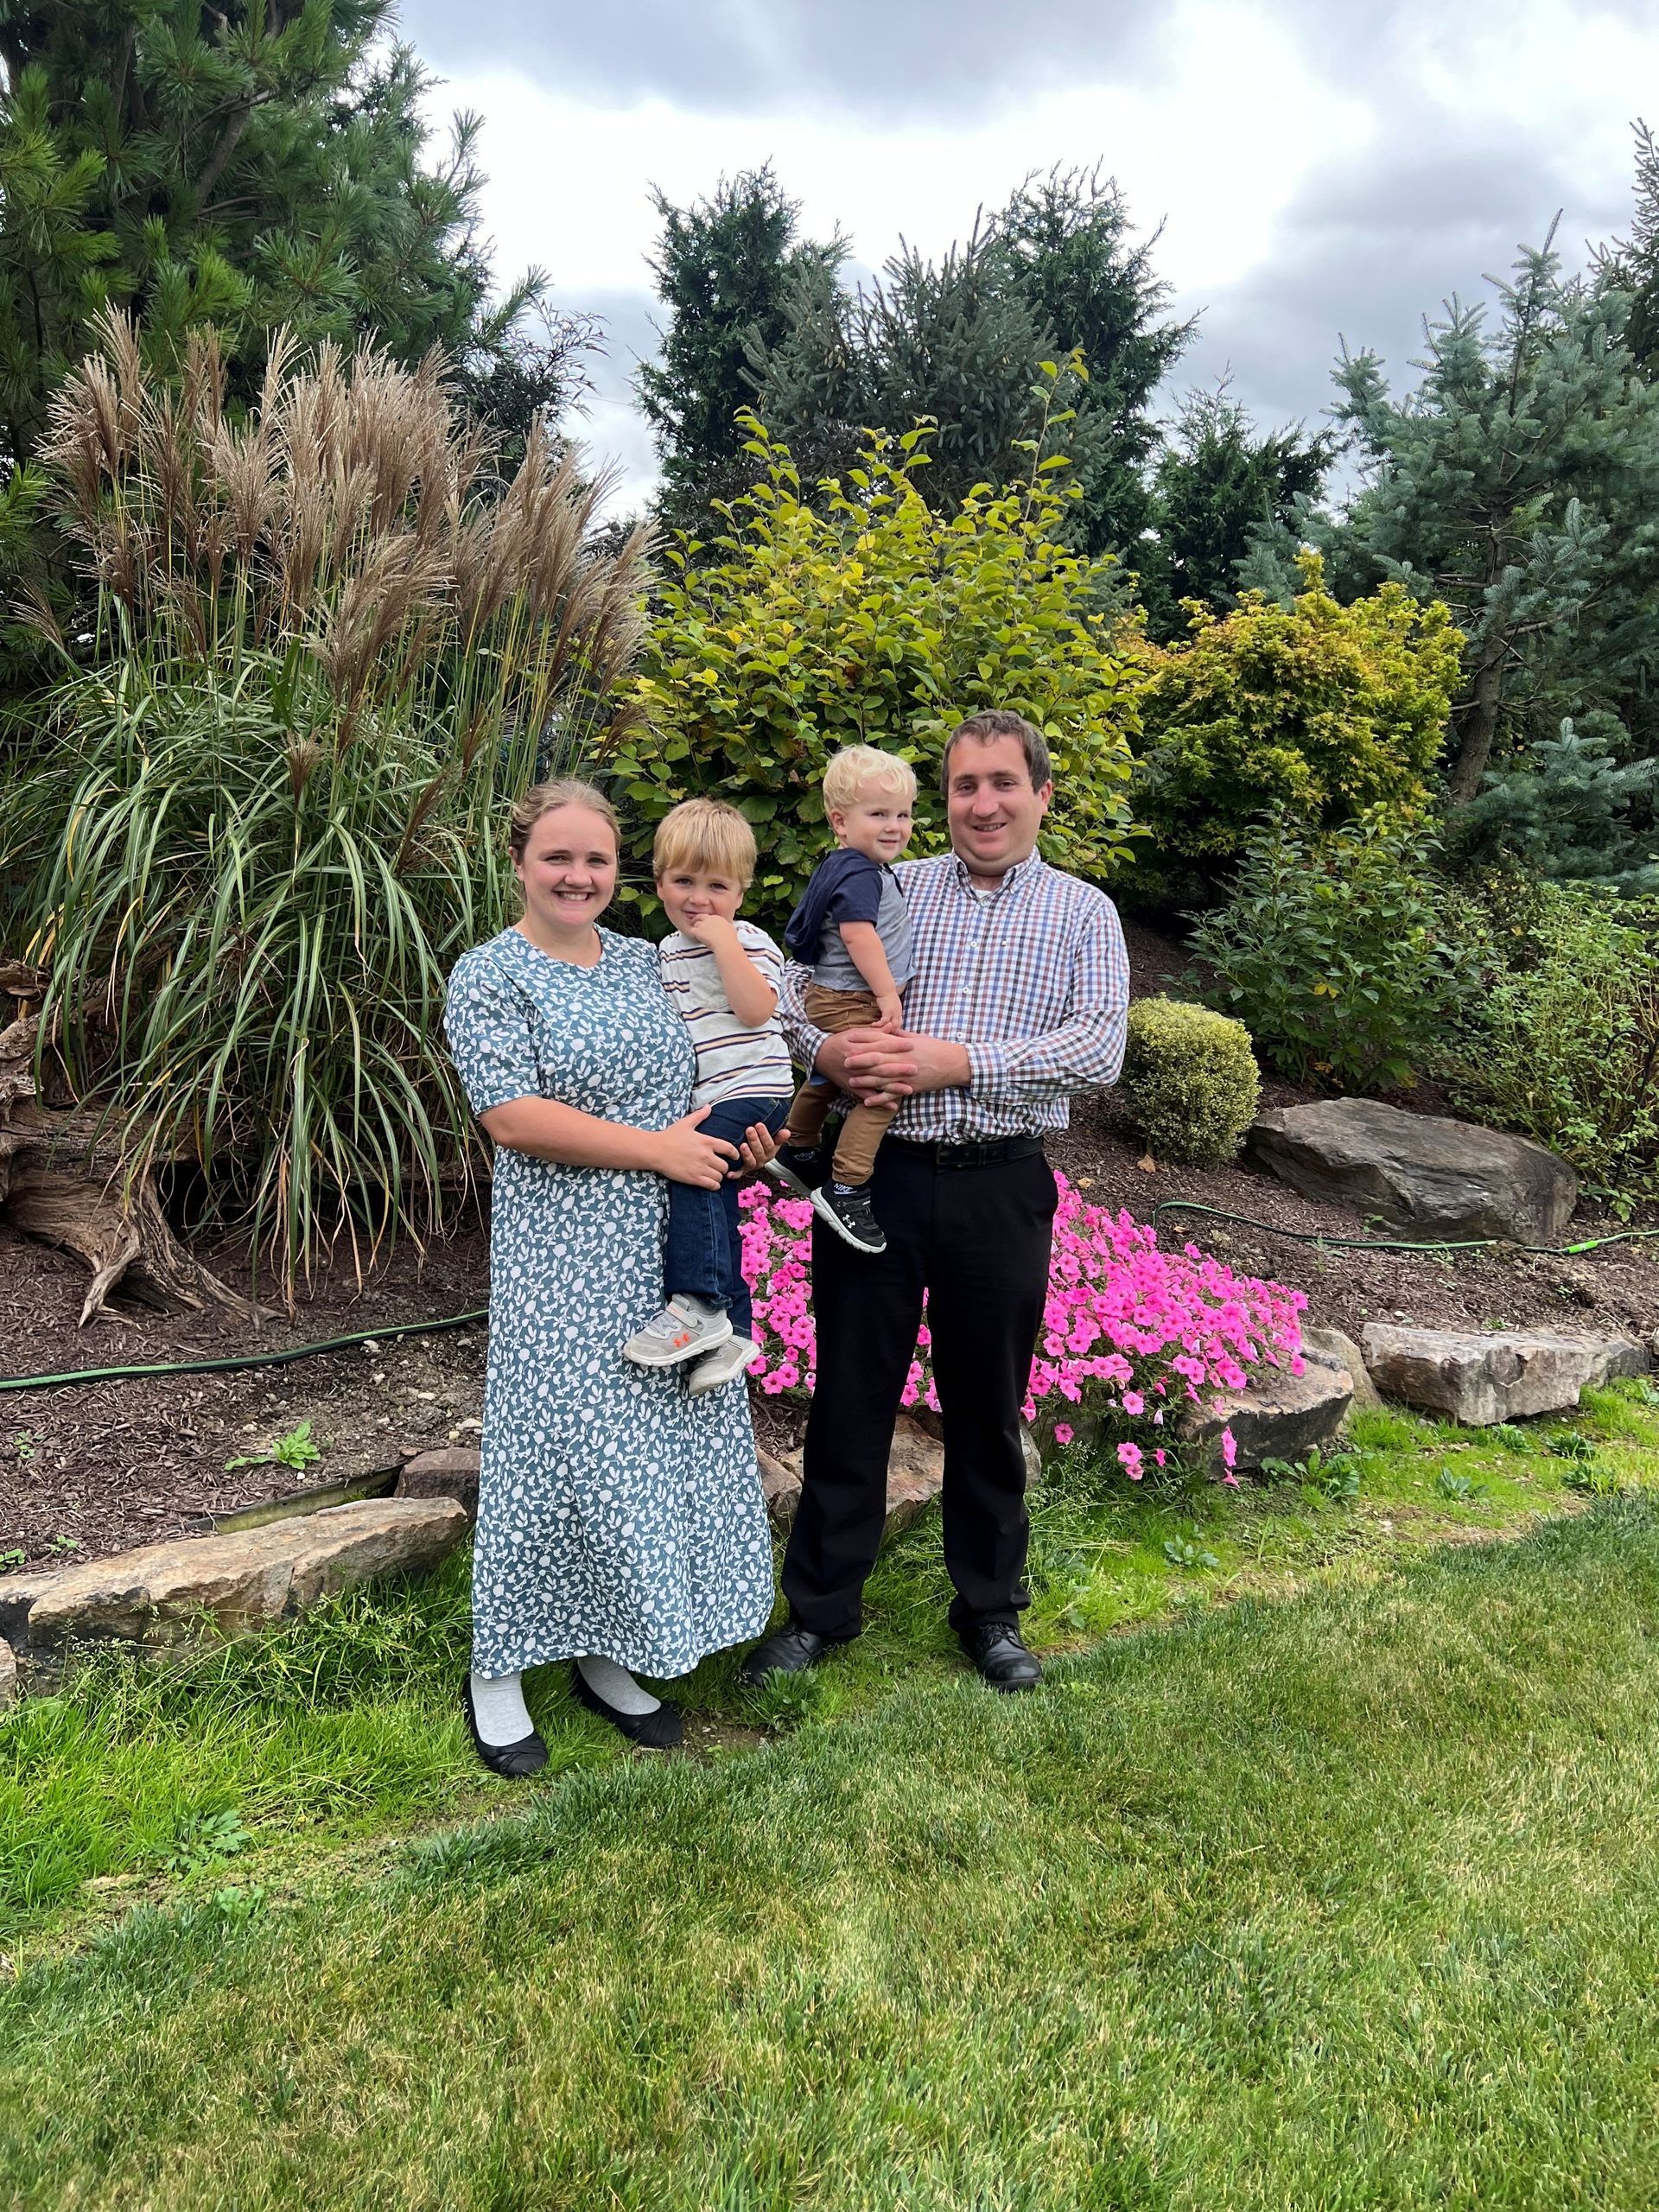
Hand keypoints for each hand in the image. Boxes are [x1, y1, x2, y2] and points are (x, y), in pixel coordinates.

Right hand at [653, 1107, 738, 1188]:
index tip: (735, 1157)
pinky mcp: (694, 1178)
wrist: (655, 1150)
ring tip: (714, 1175)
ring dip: (719, 1177)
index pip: (729, 1149)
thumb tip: (709, 1107)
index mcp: (707, 1141)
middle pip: (725, 1166)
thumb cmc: (670, 1136)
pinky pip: (712, 1185)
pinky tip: (711, 1183)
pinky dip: (714, 1186)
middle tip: (719, 1167)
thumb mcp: (686, 1123)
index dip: (735, 1154)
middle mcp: (706, 1155)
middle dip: (724, 1167)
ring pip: (719, 1177)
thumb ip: (700, 1115)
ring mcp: (700, 1168)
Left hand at [682, 913, 736, 946]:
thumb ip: (727, 925)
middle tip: (696, 925)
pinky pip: (691, 930)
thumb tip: (728, 926)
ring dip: (695, 927)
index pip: (708, 916)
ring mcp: (703, 925)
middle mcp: (709, 919)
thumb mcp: (731, 928)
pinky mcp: (698, 931)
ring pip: (695, 923)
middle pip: (700, 916)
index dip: (706, 920)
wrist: (725, 943)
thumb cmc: (730, 938)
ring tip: (695, 932)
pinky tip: (693, 936)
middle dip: (697, 920)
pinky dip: (691, 933)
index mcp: (717, 917)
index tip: (706, 924)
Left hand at [730, 1120, 787, 1176]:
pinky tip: (729, 1173)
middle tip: (749, 1129)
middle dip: (754, 1141)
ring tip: (742, 1145)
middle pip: (760, 1152)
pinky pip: (739, 1173)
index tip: (759, 1125)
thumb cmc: (762, 1143)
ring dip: (747, 1154)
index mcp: (770, 1152)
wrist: (754, 1155)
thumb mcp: (773, 1139)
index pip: (770, 1145)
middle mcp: (762, 1160)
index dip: (765, 1135)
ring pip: (751, 1162)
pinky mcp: (742, 1171)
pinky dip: (735, 1174)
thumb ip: (779, 1137)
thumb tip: (787, 1132)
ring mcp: (752, 1166)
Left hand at [839, 1028, 972, 1103]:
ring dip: (865, 1080)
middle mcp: (903, 1059)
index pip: (879, 1040)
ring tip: (851, 1081)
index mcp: (903, 1045)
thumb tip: (887, 1029)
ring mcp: (906, 1074)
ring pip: (882, 1078)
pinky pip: (892, 1094)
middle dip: (860, 1060)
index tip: (850, 1038)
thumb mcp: (917, 1037)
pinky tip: (867, 1101)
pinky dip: (879, 1099)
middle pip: (877, 1060)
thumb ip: (900, 1034)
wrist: (953, 1064)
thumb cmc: (936, 1048)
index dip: (863, 1039)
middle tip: (844, 1061)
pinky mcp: (910, 1087)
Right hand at [875, 991, 904, 1031]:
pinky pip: (884, 1022)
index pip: (900, 1023)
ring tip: (877, 1030)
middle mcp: (898, 1013)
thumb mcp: (892, 1004)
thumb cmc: (887, 995)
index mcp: (899, 1012)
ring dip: (884, 1029)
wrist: (886, 989)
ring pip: (892, 1026)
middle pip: (897, 1026)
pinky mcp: (888, 1012)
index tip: (888, 1030)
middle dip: (891, 1031)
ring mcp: (894, 1013)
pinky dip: (879, 1024)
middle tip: (882, 1033)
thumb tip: (887, 1013)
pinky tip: (874, 1024)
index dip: (895, 1028)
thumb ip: (892, 1009)